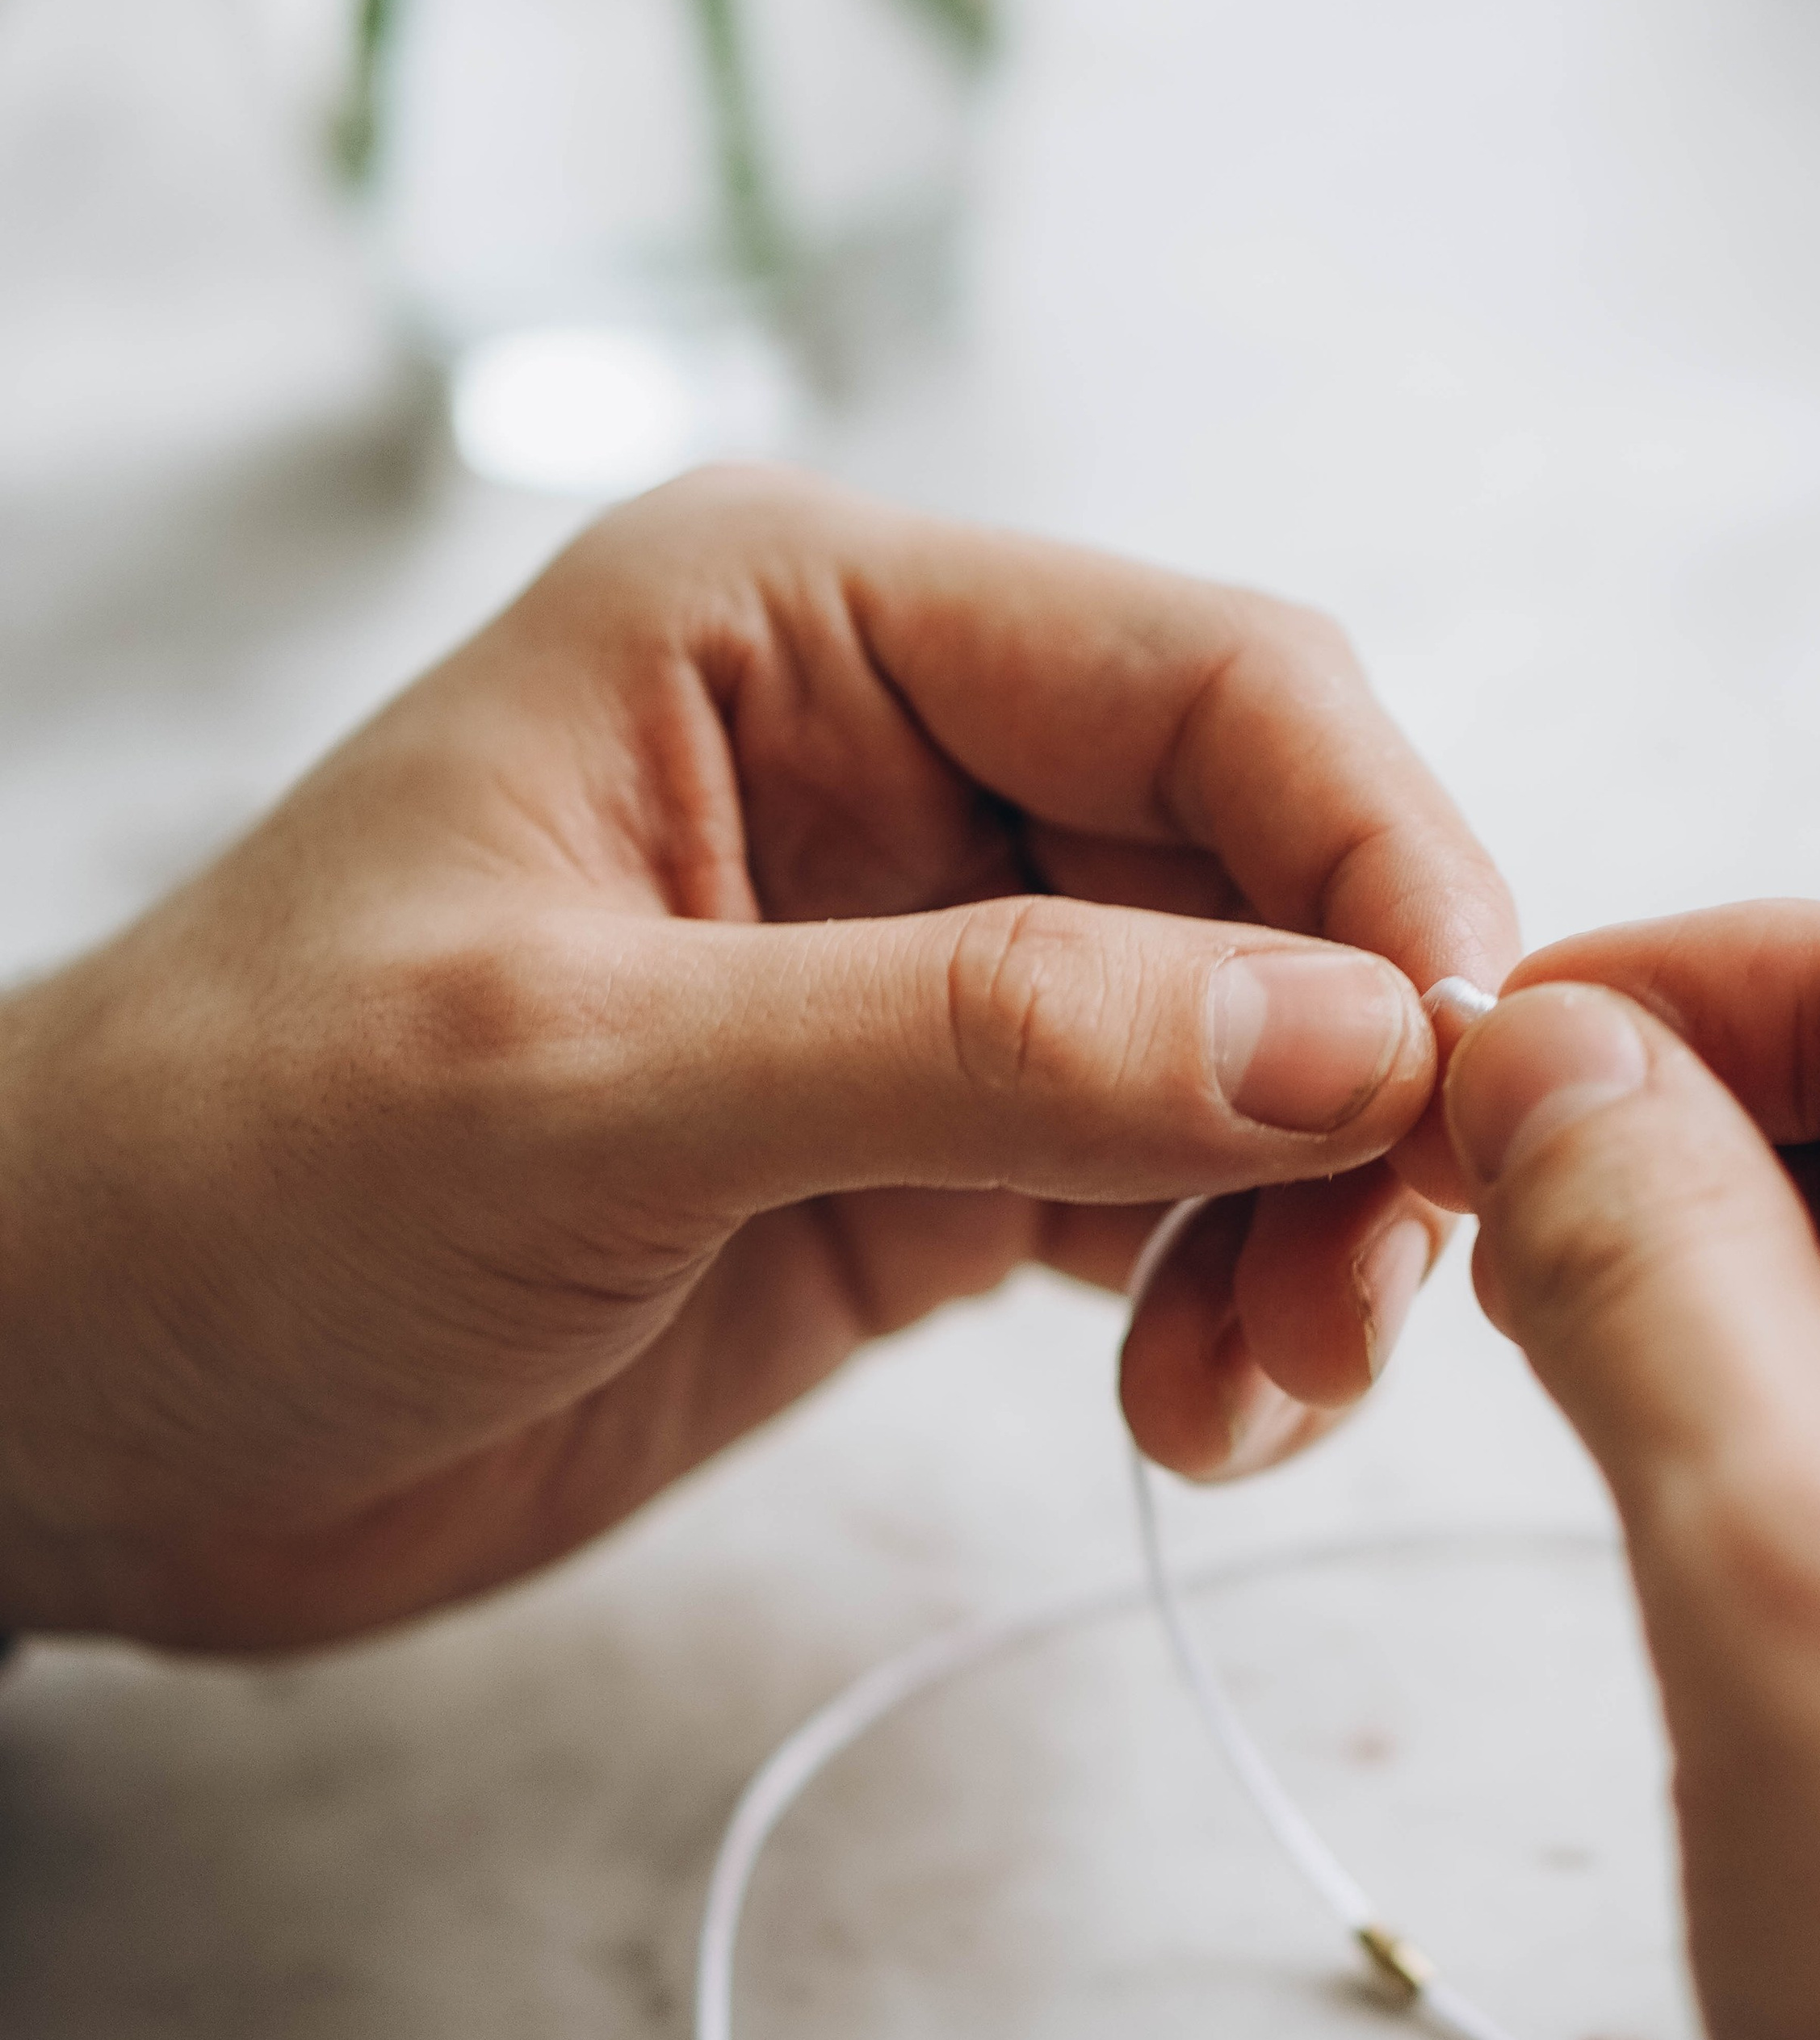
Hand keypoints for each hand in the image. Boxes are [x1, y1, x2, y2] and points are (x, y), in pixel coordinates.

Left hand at [0, 470, 1513, 1652]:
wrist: (76, 1400)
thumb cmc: (229, 1175)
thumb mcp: (582, 1079)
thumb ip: (973, 1042)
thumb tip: (1353, 1035)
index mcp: (795, 624)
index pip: (1210, 676)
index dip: (1377, 856)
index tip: (1462, 1072)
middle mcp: (887, 764)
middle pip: (1264, 869)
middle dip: (1356, 1078)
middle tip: (1363, 1305)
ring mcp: (915, 969)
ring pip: (1247, 1047)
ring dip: (1309, 1214)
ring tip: (1255, 1399)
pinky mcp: (918, 1155)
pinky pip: (1164, 1190)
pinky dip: (1229, 1296)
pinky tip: (1198, 1415)